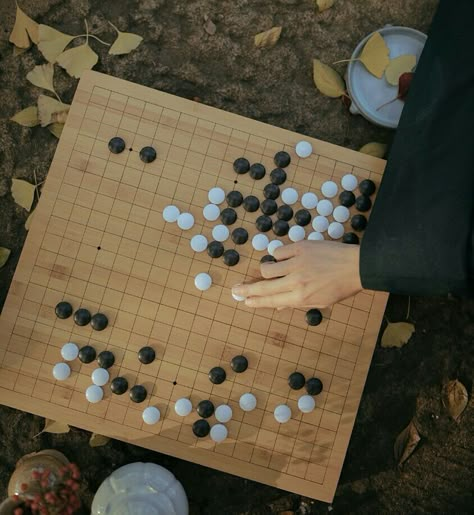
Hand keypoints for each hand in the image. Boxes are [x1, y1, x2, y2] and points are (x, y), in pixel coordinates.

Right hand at [232, 240, 361, 308]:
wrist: (357, 266)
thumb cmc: (340, 286)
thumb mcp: (320, 301)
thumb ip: (297, 302)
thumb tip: (278, 305)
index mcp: (301, 298)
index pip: (271, 301)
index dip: (255, 301)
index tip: (244, 301)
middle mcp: (296, 281)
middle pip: (263, 286)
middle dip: (247, 289)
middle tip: (235, 289)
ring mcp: (297, 263)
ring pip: (267, 268)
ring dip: (266, 270)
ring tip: (270, 271)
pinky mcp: (300, 247)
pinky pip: (278, 252)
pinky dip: (278, 255)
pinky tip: (284, 258)